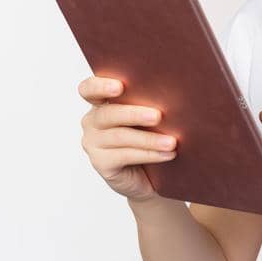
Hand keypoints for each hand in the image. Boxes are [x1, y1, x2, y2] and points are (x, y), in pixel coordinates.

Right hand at [77, 75, 178, 202]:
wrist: (150, 174)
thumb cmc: (150, 136)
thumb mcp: (149, 116)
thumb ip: (149, 101)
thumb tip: (173, 92)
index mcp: (101, 102)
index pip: (89, 89)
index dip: (100, 86)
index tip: (120, 86)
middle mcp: (92, 121)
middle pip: (108, 114)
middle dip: (134, 114)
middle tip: (157, 116)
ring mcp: (93, 143)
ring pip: (120, 136)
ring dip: (149, 139)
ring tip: (171, 141)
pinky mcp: (100, 163)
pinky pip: (125, 156)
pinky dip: (149, 154)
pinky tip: (167, 154)